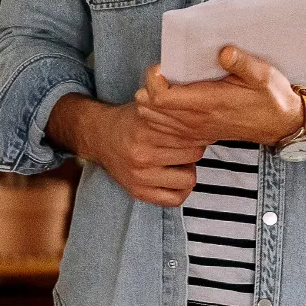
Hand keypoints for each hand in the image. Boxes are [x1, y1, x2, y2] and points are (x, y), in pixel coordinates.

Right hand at [48, 92, 213, 206]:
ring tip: (179, 159)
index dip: (200, 131)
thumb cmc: (130, 120)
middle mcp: (142, 156)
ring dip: (188, 168)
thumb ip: (173, 108)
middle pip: (194, 154)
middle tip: (187, 143)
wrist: (99, 137)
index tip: (199, 129)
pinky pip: (176, 199)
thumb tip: (207, 111)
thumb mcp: (148, 106)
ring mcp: (140, 177)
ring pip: (189, 178)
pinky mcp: (139, 192)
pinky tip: (175, 176)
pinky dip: (181, 188)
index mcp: (145, 131)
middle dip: (195, 147)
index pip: (192, 135)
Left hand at [133, 45, 302, 149]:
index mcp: (206, 104)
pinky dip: (158, 115)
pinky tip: (169, 102)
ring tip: (164, 84)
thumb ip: (242, 63)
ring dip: (151, 101)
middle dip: (148, 87)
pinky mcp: (195, 136)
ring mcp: (193, 131)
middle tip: (162, 73)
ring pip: (152, 119)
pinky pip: (163, 130)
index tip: (162, 65)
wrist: (280, 125)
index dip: (153, 79)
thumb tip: (224, 51)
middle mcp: (194, 121)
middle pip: (149, 108)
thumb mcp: (263, 75)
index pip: (160, 97)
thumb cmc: (271, 98)